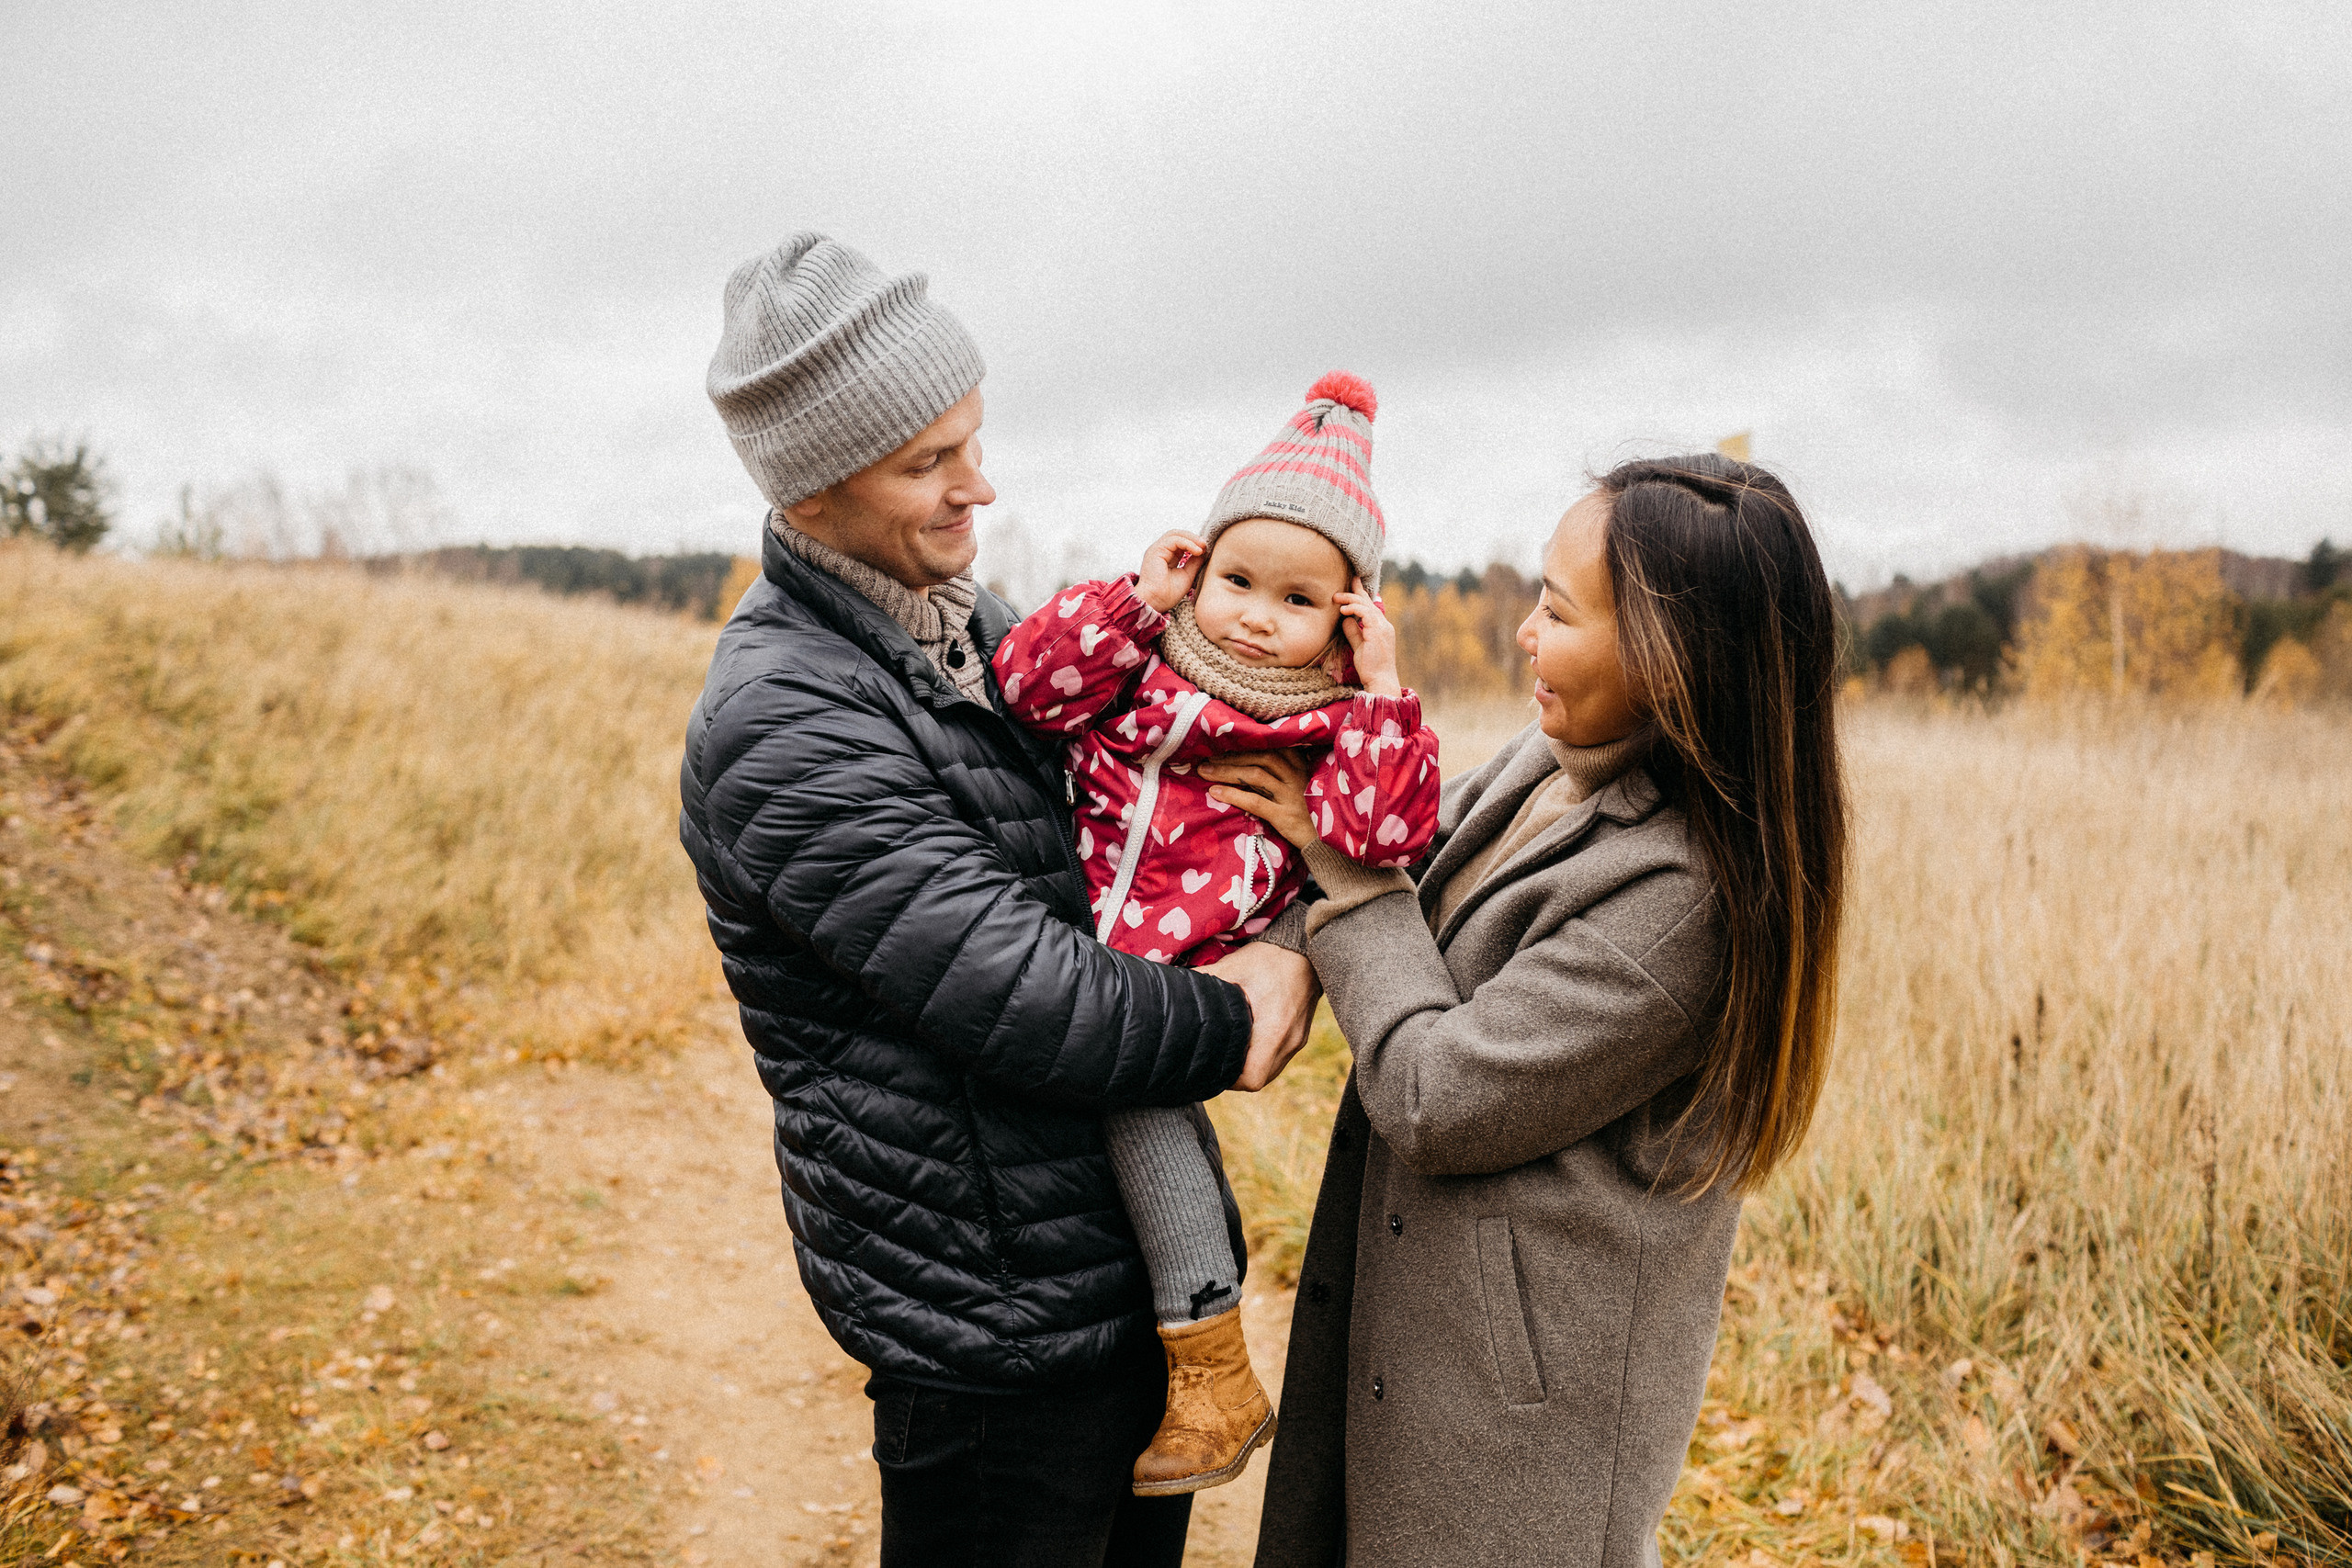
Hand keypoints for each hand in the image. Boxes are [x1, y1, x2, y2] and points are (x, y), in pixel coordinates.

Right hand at [1137, 530, 1209, 613]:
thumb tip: (1204, 551)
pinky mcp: (1155, 551)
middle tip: (1206, 545)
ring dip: (1191, 538)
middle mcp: (1160, 551)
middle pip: (1177, 534)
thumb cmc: (1168, 594)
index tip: (1206, 550)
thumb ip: (1194, 563)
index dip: (1194, 543)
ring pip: (1175, 534)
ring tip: (1203, 546)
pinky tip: (1197, 551)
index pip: (1180, 542)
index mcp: (1166, 557)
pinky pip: (1174, 540)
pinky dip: (1187, 543)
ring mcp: (1156, 550)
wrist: (1156, 602)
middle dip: (1193, 537)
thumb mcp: (1187, 575)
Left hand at [1200, 750, 1315, 848]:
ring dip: (1226, 771)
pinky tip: (1216, 792)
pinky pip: (1255, 801)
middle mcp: (1296, 775)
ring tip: (1204, 772)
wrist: (1326, 842)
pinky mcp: (1286, 815)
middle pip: (1258, 757)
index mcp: (1299, 764)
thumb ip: (1281, 771)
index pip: (1269, 746)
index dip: (1243, 744)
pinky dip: (1233, 795)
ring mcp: (1291, 795)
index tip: (1221, 746)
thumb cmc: (1308, 811)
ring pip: (1254, 775)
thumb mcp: (1300, 784)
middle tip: (1205, 759)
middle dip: (1229, 757)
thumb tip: (1245, 761)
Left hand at [1202, 940, 1320, 1090]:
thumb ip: (1203, 980)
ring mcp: (1298, 1040)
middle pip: (1260, 1080)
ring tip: (1232, 1048)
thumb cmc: (1268, 958)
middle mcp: (1290, 1040)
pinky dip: (1263, 1057)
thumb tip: (1173, 987)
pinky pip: (1279, 1059)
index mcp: (1274, 1028)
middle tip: (1218, 1057)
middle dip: (1237, 1075)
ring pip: (1271, 1072)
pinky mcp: (1301, 1035)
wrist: (1304, 949)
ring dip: (1251, 1067)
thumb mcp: (1232, 967)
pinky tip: (1249, 1039)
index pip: (1252, 1079)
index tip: (1215, 1064)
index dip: (1231, 1080)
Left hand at [1335, 580, 1401, 696]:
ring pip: (1366, 605)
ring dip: (1350, 599)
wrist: (1380, 680)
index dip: (1361, 595)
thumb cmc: (1370, 668)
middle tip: (1338, 591)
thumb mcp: (1359, 647)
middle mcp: (1384, 625)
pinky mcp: (1378, 631)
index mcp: (1381, 628)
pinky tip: (1343, 610)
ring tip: (1336, 599)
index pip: (1370, 607)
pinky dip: (1354, 608)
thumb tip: (1345, 620)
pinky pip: (1365, 613)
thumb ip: (1353, 633)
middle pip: (1368, 602)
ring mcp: (1383, 627)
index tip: (1352, 584)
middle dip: (1354, 592)